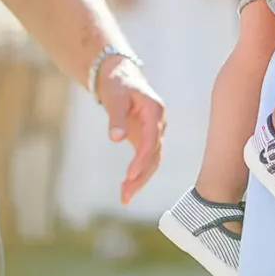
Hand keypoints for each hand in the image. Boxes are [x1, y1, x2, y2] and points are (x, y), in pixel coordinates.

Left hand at [96, 56, 166, 205]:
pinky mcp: (147, 139)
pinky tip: (126, 190)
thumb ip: (116, 117)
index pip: (152, 139)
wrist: (120, 77)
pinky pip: (146, 160)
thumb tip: (116, 139)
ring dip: (140, 180)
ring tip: (124, 197)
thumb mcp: (115, 98)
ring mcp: (155, 132)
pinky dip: (138, 175)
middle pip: (155, 154)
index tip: (129, 175)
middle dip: (141, 175)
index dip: (142, 158)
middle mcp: (159, 123)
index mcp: (155, 110)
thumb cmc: (117, 85)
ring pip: (152, 161)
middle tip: (125, 194)